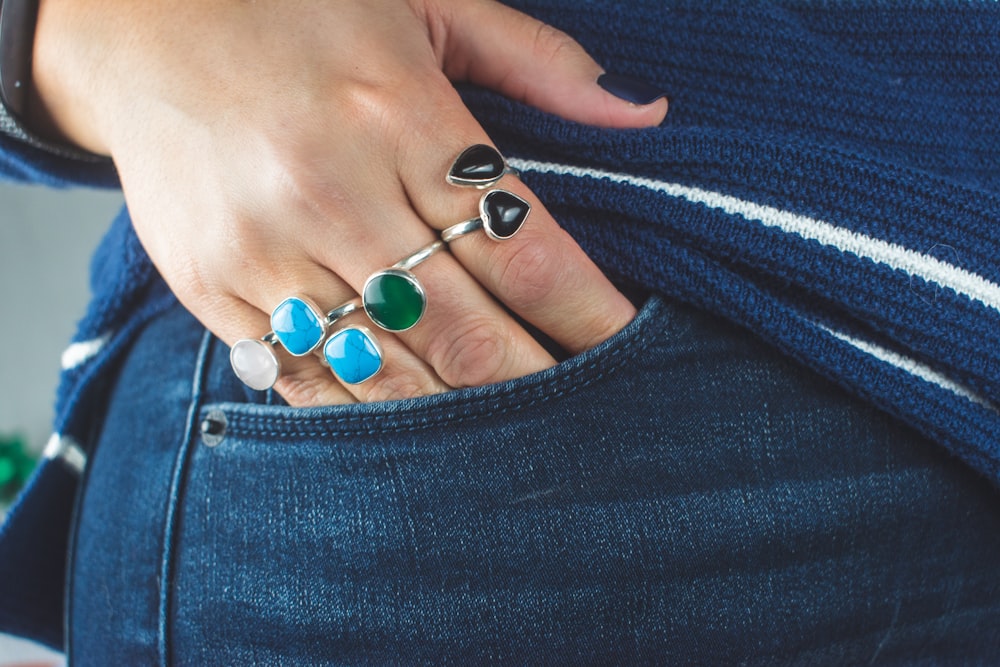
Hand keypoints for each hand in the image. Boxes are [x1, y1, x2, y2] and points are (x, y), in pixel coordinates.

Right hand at [29, 0, 666, 405]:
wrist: (142, 26)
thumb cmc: (302, 11)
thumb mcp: (428, 4)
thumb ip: (538, 64)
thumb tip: (645, 111)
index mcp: (400, 114)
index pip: (524, 247)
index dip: (587, 312)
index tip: (628, 347)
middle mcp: (333, 190)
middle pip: (465, 328)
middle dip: (538, 383)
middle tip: (587, 412)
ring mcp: (265, 248)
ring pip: (390, 371)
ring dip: (464, 413)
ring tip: (518, 435)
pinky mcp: (214, 288)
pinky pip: (308, 378)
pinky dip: (372, 410)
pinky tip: (419, 419)